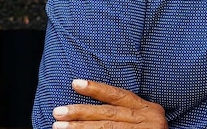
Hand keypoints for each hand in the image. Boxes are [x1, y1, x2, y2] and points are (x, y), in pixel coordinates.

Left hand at [51, 79, 167, 127]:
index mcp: (149, 109)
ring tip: (58, 128)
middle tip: (57, 112)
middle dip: (80, 113)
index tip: (75, 83)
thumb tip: (91, 111)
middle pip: (109, 115)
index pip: (118, 96)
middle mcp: (149, 120)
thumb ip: (126, 114)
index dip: (96, 89)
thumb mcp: (145, 120)